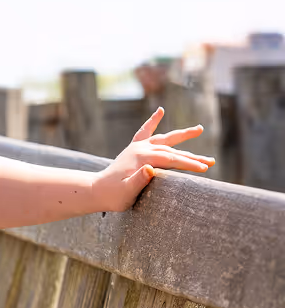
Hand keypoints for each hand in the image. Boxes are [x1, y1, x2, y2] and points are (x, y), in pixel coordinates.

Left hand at [92, 108, 214, 212]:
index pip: (171, 159)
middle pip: (172, 150)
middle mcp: (140, 148)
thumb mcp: (126, 192)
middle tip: (211, 161)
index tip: (204, 168)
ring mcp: (137, 147)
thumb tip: (150, 169)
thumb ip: (139, 181)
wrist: (96, 190)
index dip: (189, 163)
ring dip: (182, 135)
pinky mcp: (133, 148)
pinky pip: (145, 131)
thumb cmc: (113, 196)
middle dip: (192, 156)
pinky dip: (153, 121)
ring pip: (164, 139)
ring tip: (199, 129)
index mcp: (141, 158)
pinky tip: (160, 111)